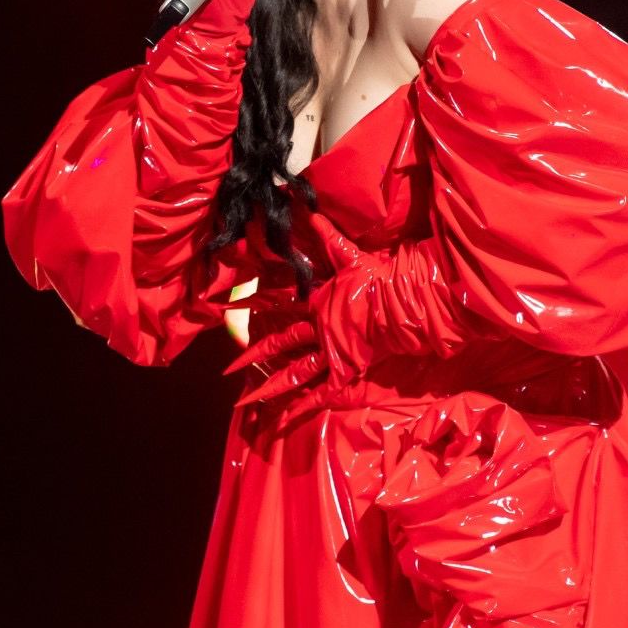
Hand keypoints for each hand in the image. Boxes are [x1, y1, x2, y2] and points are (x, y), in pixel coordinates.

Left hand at [222, 212, 371, 402]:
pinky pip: (324, 391)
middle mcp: (318, 330)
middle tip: (228, 368)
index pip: (279, 305)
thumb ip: (329, 236)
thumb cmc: (375, 280)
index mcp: (317, 304)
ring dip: (271, 387)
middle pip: (280, 344)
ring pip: (296, 373)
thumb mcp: (350, 256)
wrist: (399, 304)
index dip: (254, 305)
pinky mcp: (347, 370)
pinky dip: (307, 405)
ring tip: (246, 400)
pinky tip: (289, 417)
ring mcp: (331, 352)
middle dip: (252, 355)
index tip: (228, 307)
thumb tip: (313, 210)